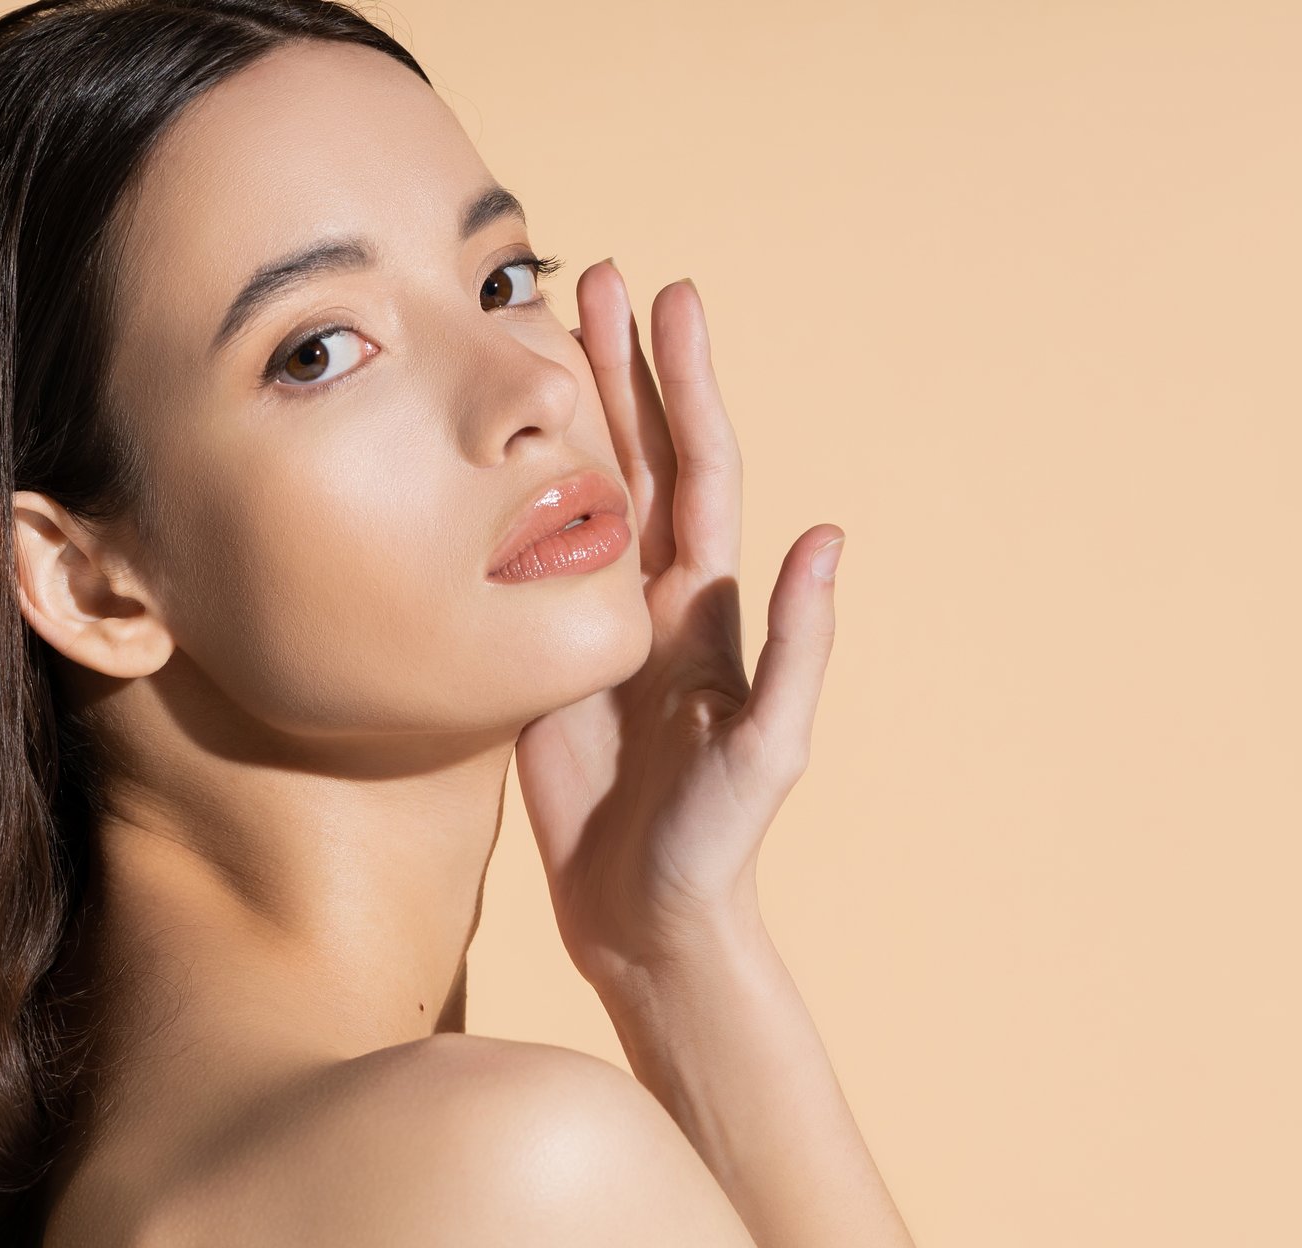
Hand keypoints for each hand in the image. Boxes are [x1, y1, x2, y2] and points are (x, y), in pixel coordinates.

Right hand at [515, 263, 842, 991]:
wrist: (646, 916)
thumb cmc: (717, 840)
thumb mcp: (768, 746)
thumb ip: (793, 647)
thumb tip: (824, 538)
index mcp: (707, 606)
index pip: (699, 469)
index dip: (686, 384)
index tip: (673, 298)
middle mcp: (651, 598)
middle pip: (633, 458)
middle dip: (614, 367)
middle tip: (590, 277)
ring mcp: (588, 626)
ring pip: (572, 497)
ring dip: (560, 417)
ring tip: (532, 337)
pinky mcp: (536, 662)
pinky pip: (515, 564)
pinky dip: (501, 501)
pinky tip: (477, 459)